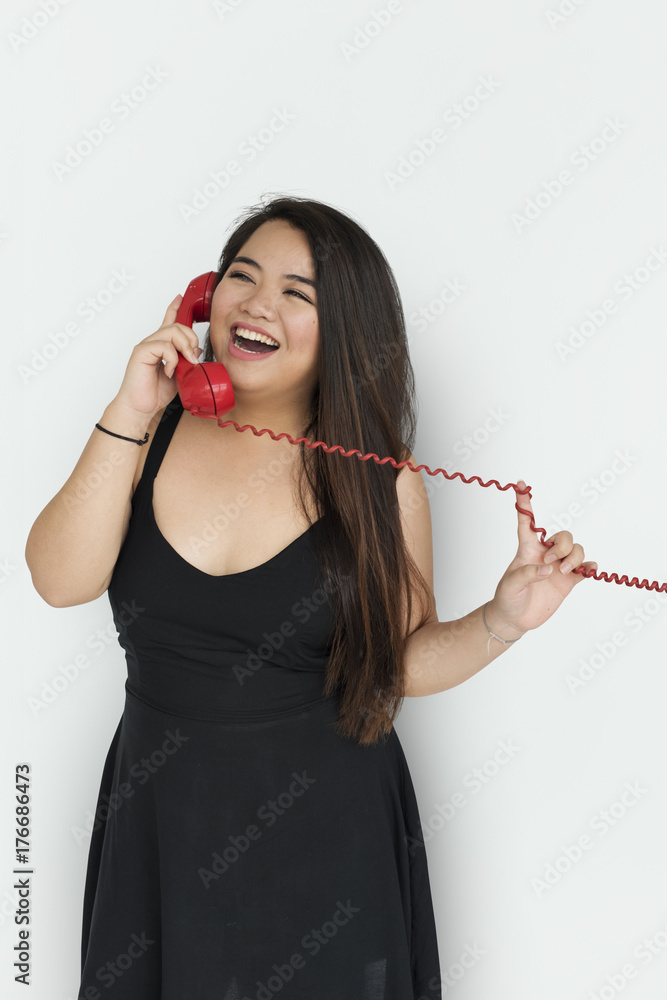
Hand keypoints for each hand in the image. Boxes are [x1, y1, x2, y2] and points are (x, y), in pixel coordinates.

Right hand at [113, 294, 200, 416]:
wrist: (140, 408)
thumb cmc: (154, 394)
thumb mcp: (179, 376)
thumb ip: (186, 362)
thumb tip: (196, 350)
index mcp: (160, 347)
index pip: (167, 322)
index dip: (173, 308)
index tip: (180, 298)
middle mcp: (152, 343)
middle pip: (176, 326)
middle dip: (191, 338)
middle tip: (194, 357)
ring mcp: (146, 346)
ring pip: (171, 332)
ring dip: (184, 347)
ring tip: (186, 363)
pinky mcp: (141, 352)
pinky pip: (164, 346)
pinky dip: (172, 359)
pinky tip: (170, 371)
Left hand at [486, 480, 597, 636]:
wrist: (515, 618)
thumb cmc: (507, 597)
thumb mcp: (510, 585)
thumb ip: (527, 574)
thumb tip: (547, 569)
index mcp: (527, 549)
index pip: (526, 522)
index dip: (524, 503)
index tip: (520, 484)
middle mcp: (545, 554)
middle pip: (563, 536)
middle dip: (562, 546)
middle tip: (551, 562)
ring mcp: (558, 567)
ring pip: (576, 549)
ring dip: (574, 557)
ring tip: (564, 571)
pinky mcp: (568, 581)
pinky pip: (584, 568)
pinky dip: (589, 566)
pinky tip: (588, 570)